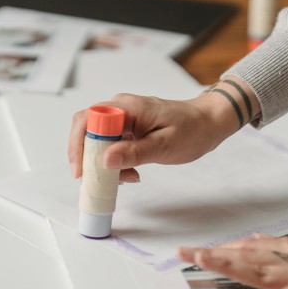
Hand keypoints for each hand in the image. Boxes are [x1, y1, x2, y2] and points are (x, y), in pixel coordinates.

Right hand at [68, 77, 258, 181]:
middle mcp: (121, 108)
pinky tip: (132, 173)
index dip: (79, 146)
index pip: (87, 120)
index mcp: (128, 107)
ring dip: (105, 164)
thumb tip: (105, 160)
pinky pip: (111, 145)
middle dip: (89, 159)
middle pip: (87, 131)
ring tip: (127, 178)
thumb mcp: (165, 145)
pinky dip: (116, 162)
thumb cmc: (193, 130)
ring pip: (98, 141)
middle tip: (101, 181)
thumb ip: (135, 153)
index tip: (83, 171)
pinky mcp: (129, 129)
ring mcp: (124, 118)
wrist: (209, 123)